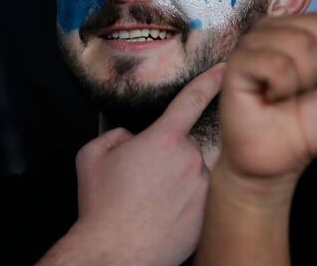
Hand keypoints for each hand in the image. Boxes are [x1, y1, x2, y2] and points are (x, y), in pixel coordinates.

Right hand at [58, 64, 223, 265]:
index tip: (223, 69)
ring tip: (150, 200)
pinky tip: (161, 214)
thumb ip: (115, 134)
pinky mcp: (208, 214)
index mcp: (163, 139)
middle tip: (142, 178)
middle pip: (184, 145)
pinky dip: (183, 202)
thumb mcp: (92, 156)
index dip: (209, 81)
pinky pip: (198, 197)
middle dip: (166, 155)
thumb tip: (131, 139)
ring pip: (192, 172)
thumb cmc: (103, 206)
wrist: (116, 252)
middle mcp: (189, 159)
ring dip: (176, 180)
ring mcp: (202, 188)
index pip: (192, 100)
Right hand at [218, 11, 316, 181]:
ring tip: (287, 94)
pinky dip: (283, 88)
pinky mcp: (238, 61)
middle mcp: (277, 27)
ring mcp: (255, 41)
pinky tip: (271, 96)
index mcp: (304, 27)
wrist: (282, 157)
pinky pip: (278, 65)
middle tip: (304, 91)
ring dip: (304, 82)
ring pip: (302, 44)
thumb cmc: (312, 123)